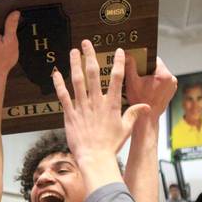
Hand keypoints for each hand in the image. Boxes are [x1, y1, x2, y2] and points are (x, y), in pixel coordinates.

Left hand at [53, 40, 148, 163]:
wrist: (95, 158)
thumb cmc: (111, 145)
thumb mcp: (126, 129)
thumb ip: (134, 114)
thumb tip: (146, 107)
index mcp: (112, 104)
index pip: (117, 79)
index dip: (119, 63)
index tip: (119, 51)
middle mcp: (97, 102)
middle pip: (94, 74)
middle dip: (90, 56)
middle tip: (87, 43)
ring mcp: (82, 107)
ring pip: (78, 81)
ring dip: (75, 64)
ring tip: (74, 51)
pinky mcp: (70, 115)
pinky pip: (64, 96)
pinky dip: (59, 84)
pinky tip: (56, 73)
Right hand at [125, 56, 176, 119]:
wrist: (147, 119)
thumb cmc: (140, 102)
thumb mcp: (131, 82)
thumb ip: (129, 66)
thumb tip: (126, 54)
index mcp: (165, 75)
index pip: (153, 59)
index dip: (143, 60)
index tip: (136, 63)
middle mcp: (172, 79)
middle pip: (156, 67)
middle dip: (146, 69)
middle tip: (136, 74)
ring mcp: (173, 86)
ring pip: (159, 74)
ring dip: (150, 76)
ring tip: (140, 82)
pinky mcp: (171, 91)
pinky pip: (161, 82)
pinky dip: (154, 83)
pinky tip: (146, 88)